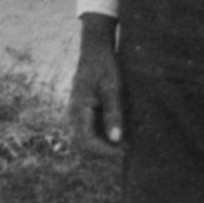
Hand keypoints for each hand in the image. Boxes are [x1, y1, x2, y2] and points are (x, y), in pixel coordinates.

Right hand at [69, 18, 125, 156]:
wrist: (95, 50)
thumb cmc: (104, 66)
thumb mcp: (113, 88)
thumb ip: (114, 114)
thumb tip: (116, 139)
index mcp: (78, 111)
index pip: (87, 143)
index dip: (106, 152)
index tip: (125, 152)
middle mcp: (73, 116)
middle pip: (86, 145)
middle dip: (106, 151)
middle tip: (129, 150)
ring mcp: (77, 115)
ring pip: (88, 140)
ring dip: (106, 145)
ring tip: (128, 143)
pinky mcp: (83, 113)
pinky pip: (92, 131)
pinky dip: (106, 135)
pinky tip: (123, 132)